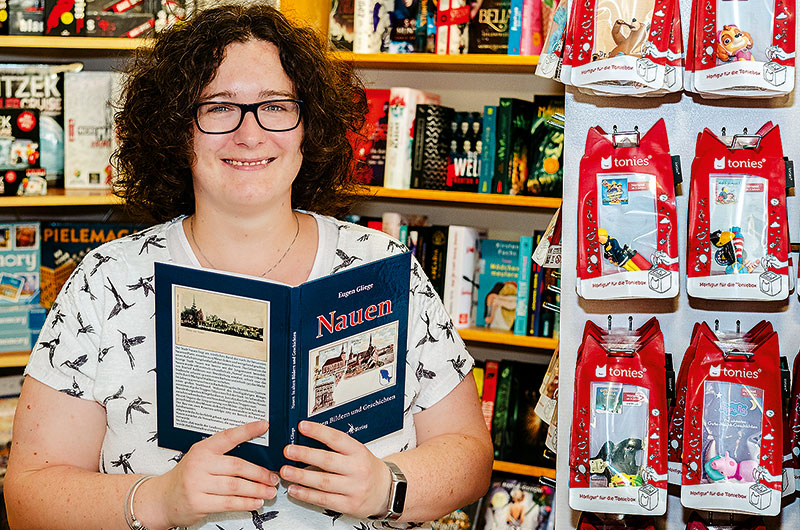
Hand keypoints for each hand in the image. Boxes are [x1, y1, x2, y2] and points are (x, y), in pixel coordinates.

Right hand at [149, 420, 279, 527]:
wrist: (162, 499)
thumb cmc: (186, 478)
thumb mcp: (200, 459)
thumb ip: (223, 455)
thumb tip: (256, 456)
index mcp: (202, 450)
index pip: (227, 436)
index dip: (247, 430)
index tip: (264, 426)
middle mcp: (199, 465)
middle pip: (237, 466)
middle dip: (259, 473)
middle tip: (273, 477)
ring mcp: (197, 484)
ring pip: (235, 486)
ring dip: (256, 490)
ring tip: (269, 491)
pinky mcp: (198, 502)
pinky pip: (228, 503)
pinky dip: (245, 503)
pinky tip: (255, 502)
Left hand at [280, 421, 390, 518]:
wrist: (386, 491)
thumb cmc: (368, 469)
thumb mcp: (358, 452)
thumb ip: (337, 447)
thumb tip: (308, 439)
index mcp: (358, 452)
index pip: (337, 439)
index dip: (319, 432)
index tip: (303, 427)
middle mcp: (357, 469)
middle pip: (328, 461)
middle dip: (305, 455)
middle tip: (289, 450)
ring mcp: (353, 488)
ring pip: (323, 482)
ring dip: (301, 477)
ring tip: (286, 471)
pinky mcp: (348, 504)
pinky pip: (324, 499)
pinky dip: (307, 495)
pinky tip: (295, 489)